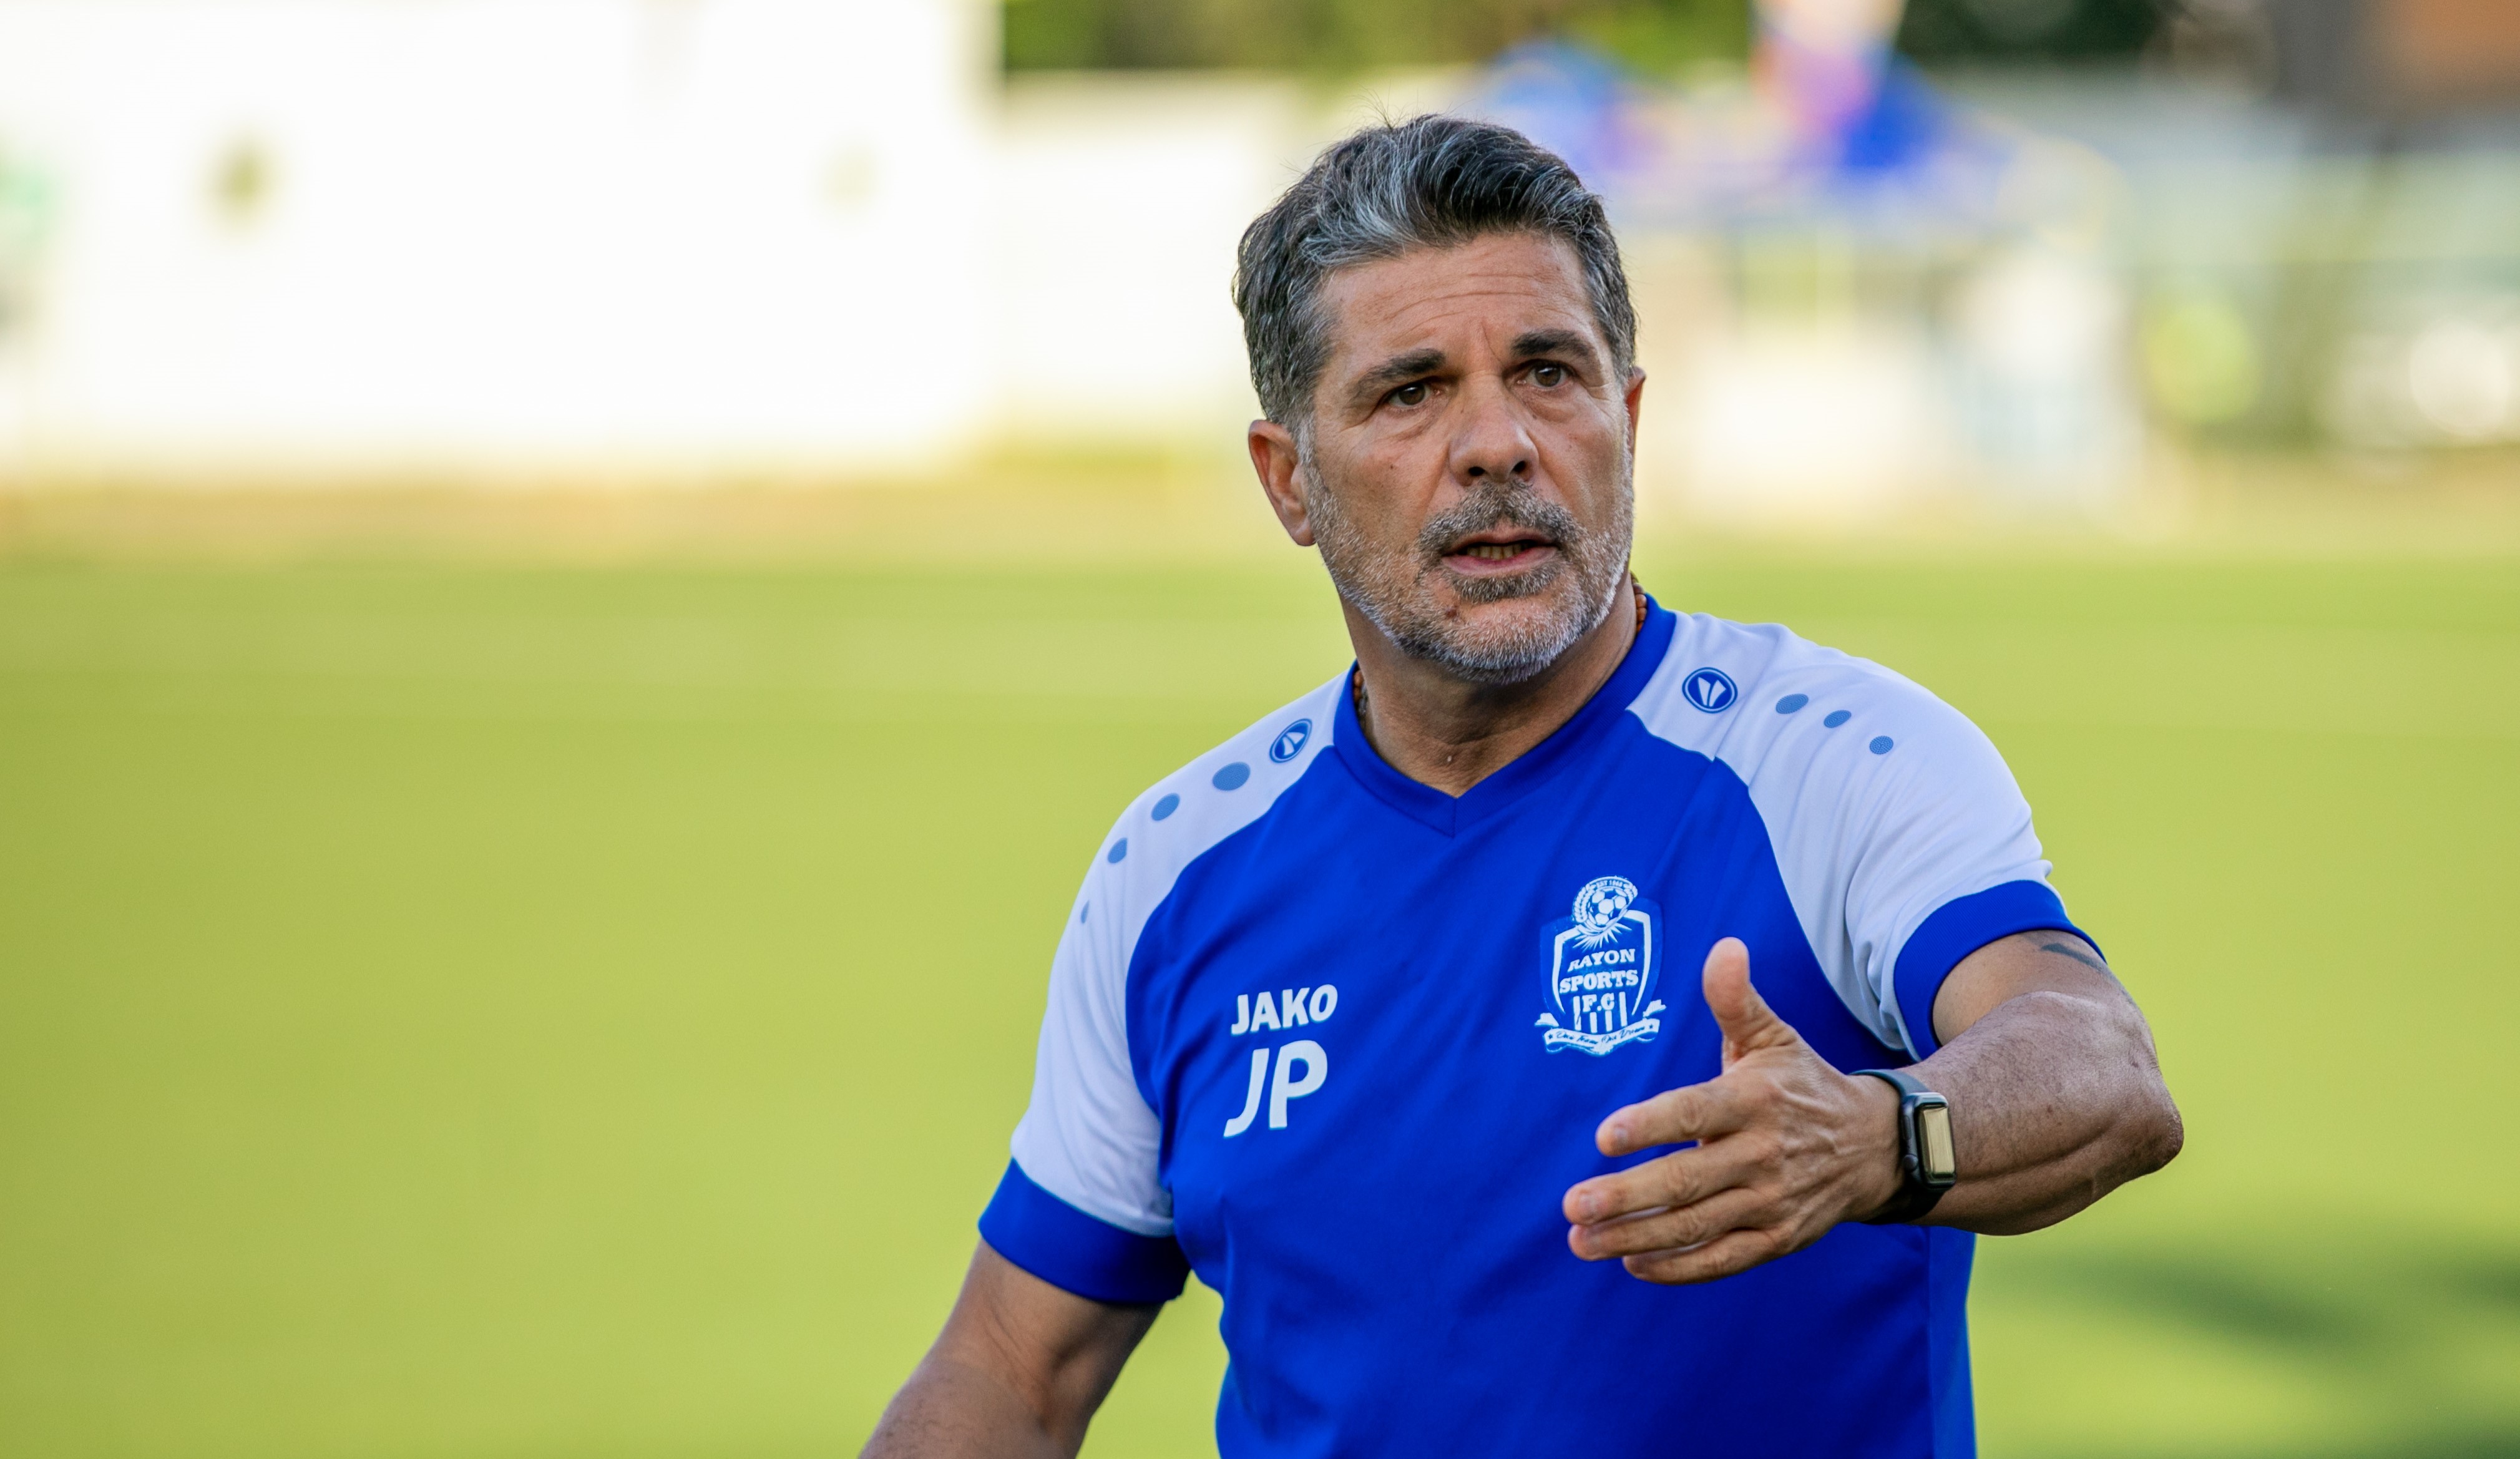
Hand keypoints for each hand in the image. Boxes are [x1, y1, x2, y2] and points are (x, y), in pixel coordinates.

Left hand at [1562, 938, 1905, 1283]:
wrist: (1874, 1146)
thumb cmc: (1801, 1084)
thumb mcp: (1773, 1037)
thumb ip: (1736, 999)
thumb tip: (1724, 947)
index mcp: (1755, 1100)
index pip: (1695, 1113)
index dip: (1650, 1126)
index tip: (1603, 1137)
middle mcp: (1764, 1155)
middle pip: (1687, 1180)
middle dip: (1626, 1196)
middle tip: (1573, 1205)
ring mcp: (1772, 1202)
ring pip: (1697, 1226)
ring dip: (1637, 1237)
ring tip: (1583, 1240)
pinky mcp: (1779, 1239)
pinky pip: (1724, 1260)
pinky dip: (1680, 1268)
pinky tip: (1633, 1264)